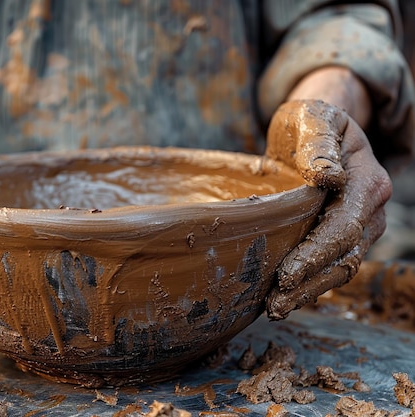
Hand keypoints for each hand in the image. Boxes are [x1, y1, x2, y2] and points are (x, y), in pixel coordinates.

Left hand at [264, 99, 391, 318]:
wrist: (317, 129)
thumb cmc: (311, 121)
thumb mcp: (313, 119)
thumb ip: (319, 143)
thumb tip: (329, 176)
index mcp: (367, 182)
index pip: (343, 229)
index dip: (315, 255)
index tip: (285, 275)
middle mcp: (370, 210)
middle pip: (344, 258)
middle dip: (309, 284)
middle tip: (274, 305)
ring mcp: (360, 225)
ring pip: (339, 268)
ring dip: (308, 291)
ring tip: (274, 308)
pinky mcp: (342, 234)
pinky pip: (330, 265)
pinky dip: (308, 282)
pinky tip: (283, 295)